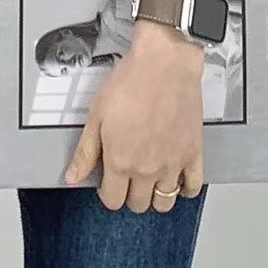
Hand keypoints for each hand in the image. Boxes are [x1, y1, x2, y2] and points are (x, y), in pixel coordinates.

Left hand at [63, 21, 204, 211]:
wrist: (165, 63)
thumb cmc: (131, 82)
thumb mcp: (97, 114)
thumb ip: (86, 151)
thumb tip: (73, 177)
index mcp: (120, 161)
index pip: (112, 200)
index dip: (107, 192)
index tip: (108, 181)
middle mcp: (146, 169)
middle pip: (137, 204)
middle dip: (129, 194)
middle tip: (127, 175)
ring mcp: (172, 164)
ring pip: (164, 202)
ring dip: (155, 196)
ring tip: (150, 179)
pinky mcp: (194, 153)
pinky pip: (193, 187)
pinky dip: (185, 189)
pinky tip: (176, 179)